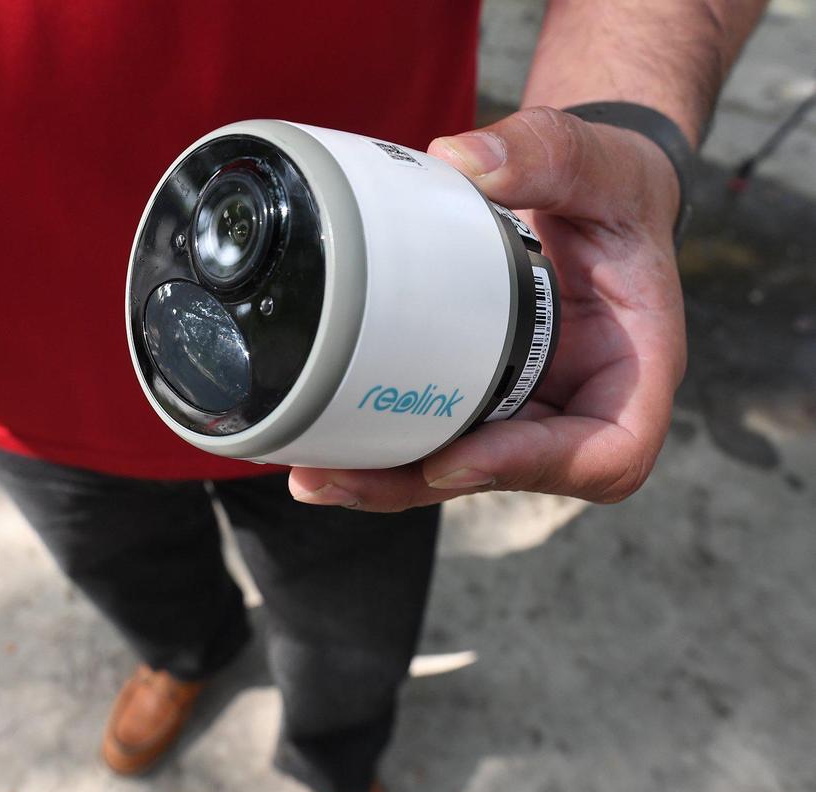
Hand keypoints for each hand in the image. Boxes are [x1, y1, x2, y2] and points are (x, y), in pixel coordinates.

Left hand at [290, 107, 685, 510]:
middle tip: (336, 477)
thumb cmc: (613, 190)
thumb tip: (463, 158)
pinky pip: (439, 430)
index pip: (607, 452)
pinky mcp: (485, 392)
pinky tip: (324, 438)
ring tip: (312, 472)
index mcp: (635, 370)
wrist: (589, 196)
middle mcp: (580, 404)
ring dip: (388, 478)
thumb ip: (547, 151)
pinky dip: (386, 442)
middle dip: (421, 482)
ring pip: (462, 465)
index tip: (455, 456)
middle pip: (509, 475)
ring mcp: (528, 405)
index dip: (532, 468)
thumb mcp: (599, 161)